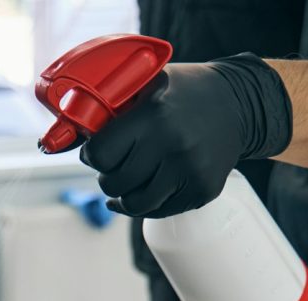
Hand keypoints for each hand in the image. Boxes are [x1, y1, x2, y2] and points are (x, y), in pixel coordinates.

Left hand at [80, 54, 291, 218]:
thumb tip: (66, 135)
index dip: (92, 156)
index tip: (96, 152)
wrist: (241, 103)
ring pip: (135, 204)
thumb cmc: (184, 91)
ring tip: (125, 182)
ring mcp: (190, 170)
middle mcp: (173, 145)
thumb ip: (113, 105)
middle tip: (112, 167)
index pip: (100, 154)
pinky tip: (143, 192)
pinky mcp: (203, 189)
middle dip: (106, 177)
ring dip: (123, 197)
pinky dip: (147, 205)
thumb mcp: (149, 83)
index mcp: (153, 115)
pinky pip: (161, 211)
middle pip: (115, 183)